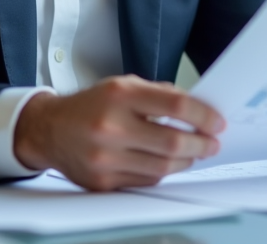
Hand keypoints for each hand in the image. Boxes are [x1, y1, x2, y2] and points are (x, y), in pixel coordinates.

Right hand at [13, 75, 224, 190]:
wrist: (49, 130)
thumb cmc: (91, 105)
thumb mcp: (123, 85)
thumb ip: (159, 94)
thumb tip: (196, 108)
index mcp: (119, 95)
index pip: (175, 106)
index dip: (203, 115)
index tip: (217, 122)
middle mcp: (111, 126)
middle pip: (173, 141)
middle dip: (201, 143)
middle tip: (212, 142)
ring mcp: (106, 157)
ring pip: (163, 166)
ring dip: (187, 160)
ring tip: (195, 152)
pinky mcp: (103, 181)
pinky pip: (146, 180)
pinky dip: (163, 171)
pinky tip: (168, 162)